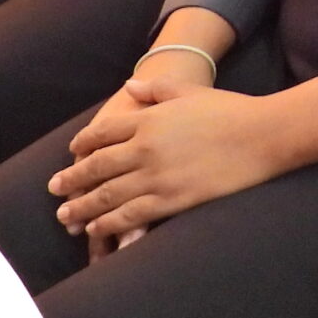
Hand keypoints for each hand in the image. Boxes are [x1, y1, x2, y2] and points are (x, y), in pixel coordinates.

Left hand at [49, 76, 317, 243]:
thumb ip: (155, 90)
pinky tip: (96, 230)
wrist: (262, 135)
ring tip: (66, 216)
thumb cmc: (230, 110)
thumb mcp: (189, 92)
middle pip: (96, 166)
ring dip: (82, 207)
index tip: (71, 154)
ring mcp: (156, 176)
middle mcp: (145, 148)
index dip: (82, 145)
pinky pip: (130, 215)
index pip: (101, 133)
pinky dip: (108, 224)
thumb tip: (129, 87)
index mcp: (147, 119)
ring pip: (106, 195)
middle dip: (71, 180)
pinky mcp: (172, 200)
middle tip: (55, 189)